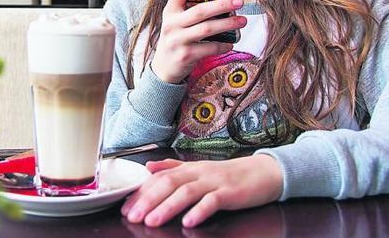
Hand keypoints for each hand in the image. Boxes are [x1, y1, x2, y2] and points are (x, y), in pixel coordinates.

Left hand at [121, 155, 282, 227]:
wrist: (264, 172)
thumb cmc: (229, 175)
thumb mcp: (198, 168)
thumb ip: (173, 167)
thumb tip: (148, 167)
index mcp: (189, 168)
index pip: (159, 177)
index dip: (141, 191)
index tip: (125, 206)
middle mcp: (199, 173)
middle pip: (169, 184)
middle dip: (148, 200)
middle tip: (133, 216)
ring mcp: (215, 182)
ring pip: (187, 192)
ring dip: (168, 207)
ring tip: (153, 221)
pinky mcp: (231, 193)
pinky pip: (213, 202)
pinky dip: (200, 211)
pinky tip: (189, 222)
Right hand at [152, 0, 246, 83]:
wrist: (164, 68)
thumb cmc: (177, 38)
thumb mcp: (177, 22)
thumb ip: (190, 9)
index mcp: (170, 11)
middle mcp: (171, 24)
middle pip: (199, 11)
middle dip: (222, 5)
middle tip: (239, 0)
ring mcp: (178, 40)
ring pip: (207, 29)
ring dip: (228, 24)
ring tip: (243, 21)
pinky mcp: (186, 55)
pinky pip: (209, 48)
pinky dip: (223, 45)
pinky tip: (230, 43)